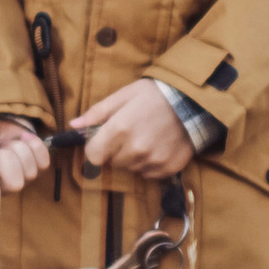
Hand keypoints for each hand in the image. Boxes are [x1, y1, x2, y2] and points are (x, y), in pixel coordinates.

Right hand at [0, 116, 49, 224]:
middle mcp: (1, 188)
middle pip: (15, 185)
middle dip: (6, 159)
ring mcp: (20, 177)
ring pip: (31, 172)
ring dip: (17, 149)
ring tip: (5, 143)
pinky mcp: (36, 164)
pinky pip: (44, 162)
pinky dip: (33, 145)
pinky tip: (21, 139)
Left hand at [71, 77, 193, 181]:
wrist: (193, 102)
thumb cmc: (155, 95)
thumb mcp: (124, 95)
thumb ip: (97, 112)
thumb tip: (74, 125)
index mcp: (119, 129)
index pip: (92, 156)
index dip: (95, 149)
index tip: (102, 142)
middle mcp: (135, 149)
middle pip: (112, 162)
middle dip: (116, 150)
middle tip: (130, 133)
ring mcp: (153, 161)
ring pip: (130, 168)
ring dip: (133, 158)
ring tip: (147, 137)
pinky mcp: (168, 168)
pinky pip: (148, 174)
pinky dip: (149, 164)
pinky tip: (158, 146)